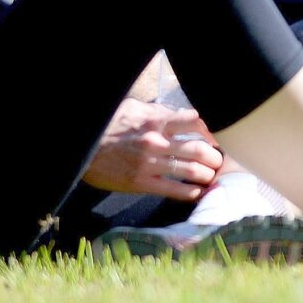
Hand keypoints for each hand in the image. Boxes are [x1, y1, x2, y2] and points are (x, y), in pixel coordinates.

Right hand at [83, 99, 225, 197]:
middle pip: (200, 149)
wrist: (82, 149)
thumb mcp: (133, 109)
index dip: (214, 132)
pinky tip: (198, 192)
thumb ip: (159, 111)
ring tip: (212, 176)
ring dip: (208, 175)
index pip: (196, 122)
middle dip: (215, 157)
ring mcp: (149, 164)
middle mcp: (156, 142)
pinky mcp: (141, 183)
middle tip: (219, 161)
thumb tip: (182, 113)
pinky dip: (191, 193)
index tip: (219, 138)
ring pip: (191, 171)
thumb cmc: (108, 126)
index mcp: (156, 121)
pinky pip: (174, 190)